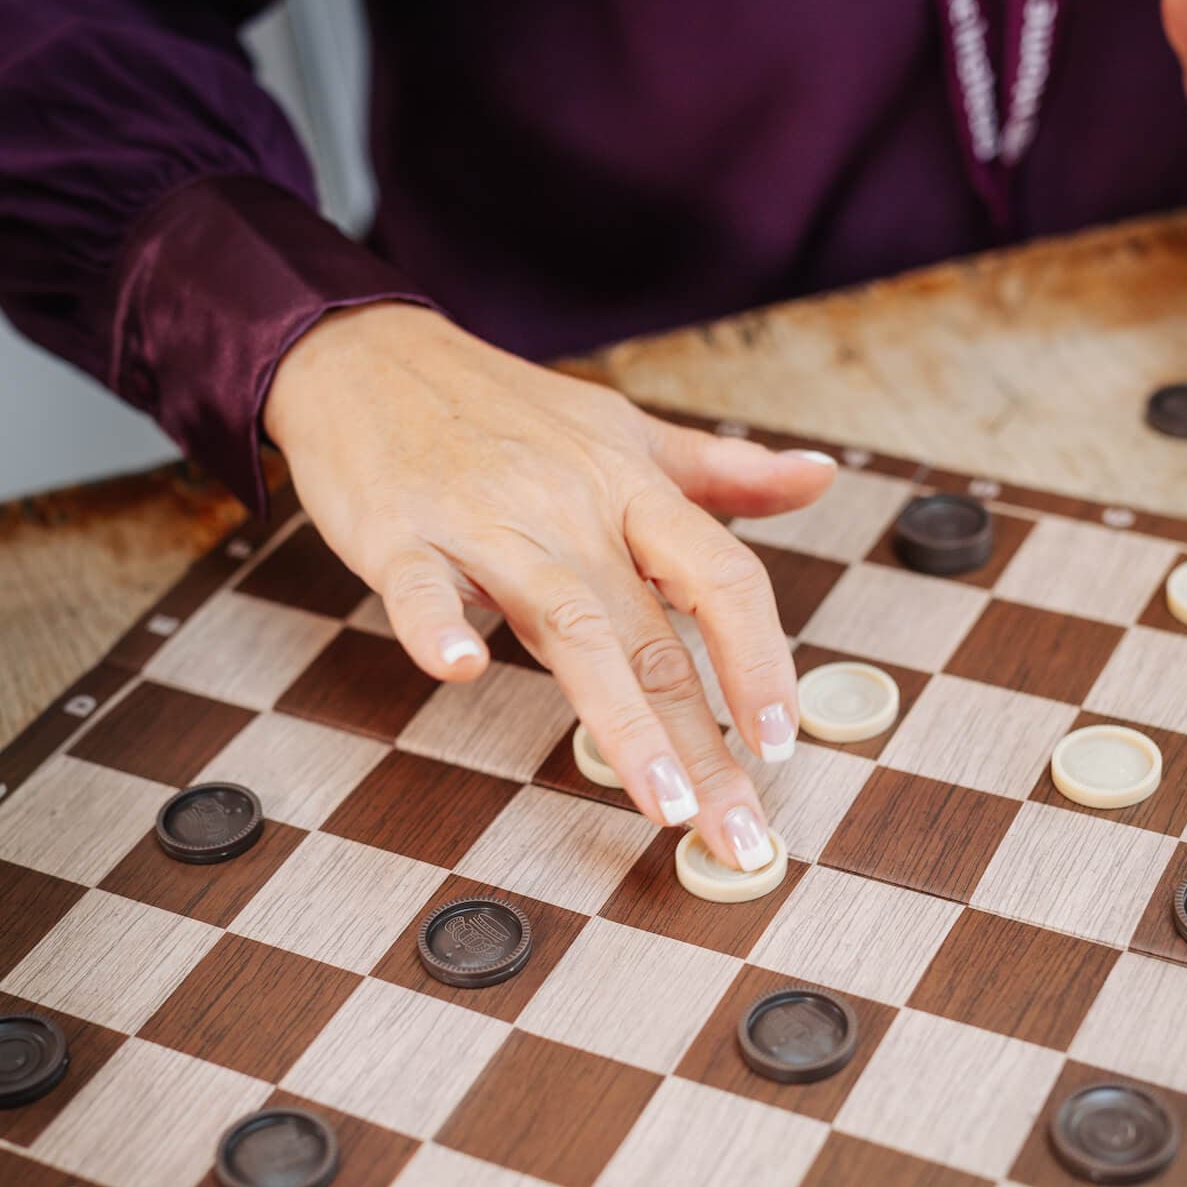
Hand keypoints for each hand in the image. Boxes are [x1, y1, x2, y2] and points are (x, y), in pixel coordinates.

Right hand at [263, 302, 835, 869]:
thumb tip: (817, 476)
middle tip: (739, 831)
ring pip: (566, 624)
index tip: (782, 741)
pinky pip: (422, 585)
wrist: (369, 355)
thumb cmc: (500, 408)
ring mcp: (485, 522)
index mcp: (628, 488)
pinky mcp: (401, 534)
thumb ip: (718, 470)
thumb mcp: (621, 430)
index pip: (720, 576)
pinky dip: (438, 624)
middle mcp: (570, 509)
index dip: (760, 660)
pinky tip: (459, 669)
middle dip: (704, 743)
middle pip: (654, 635)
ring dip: (620, 719)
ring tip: (660, 802)